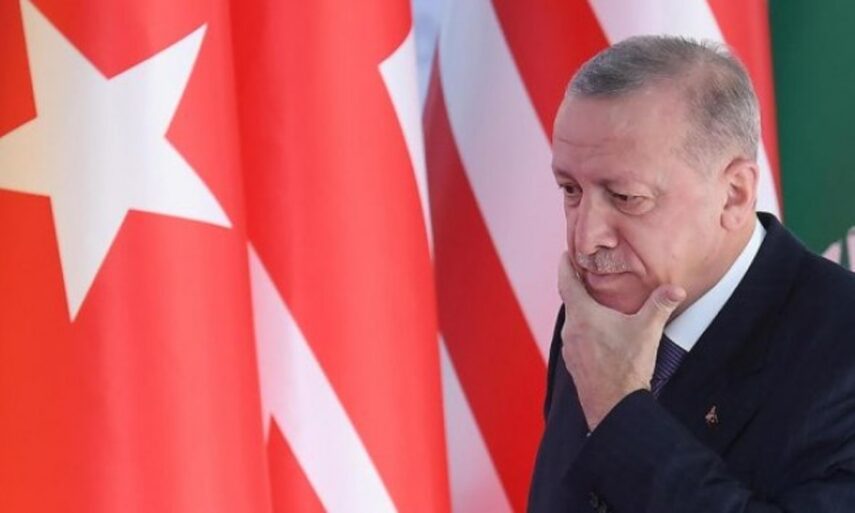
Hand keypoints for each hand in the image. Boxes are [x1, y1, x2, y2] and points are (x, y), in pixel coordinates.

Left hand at [559, 252, 684, 429]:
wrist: (614, 406)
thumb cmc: (627, 366)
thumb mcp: (647, 331)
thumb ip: (660, 305)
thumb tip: (676, 289)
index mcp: (583, 315)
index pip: (567, 282)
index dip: (566, 266)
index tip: (564, 254)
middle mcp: (571, 330)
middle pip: (570, 301)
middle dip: (578, 288)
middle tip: (586, 276)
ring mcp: (571, 348)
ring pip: (574, 322)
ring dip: (583, 312)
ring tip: (597, 306)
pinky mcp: (575, 364)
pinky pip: (577, 340)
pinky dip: (585, 331)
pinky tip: (601, 336)